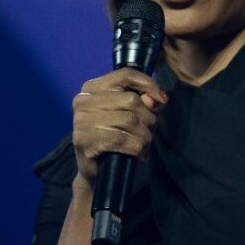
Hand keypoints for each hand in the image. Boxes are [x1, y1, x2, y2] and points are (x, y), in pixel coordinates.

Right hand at [71, 69, 167, 185]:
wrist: (96, 170)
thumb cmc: (115, 136)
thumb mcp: (132, 114)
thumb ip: (144, 102)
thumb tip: (157, 99)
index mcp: (92, 88)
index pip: (125, 75)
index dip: (148, 84)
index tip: (162, 100)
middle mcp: (83, 100)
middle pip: (131, 100)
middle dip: (148, 118)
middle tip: (148, 132)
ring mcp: (81, 120)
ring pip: (129, 120)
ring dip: (144, 135)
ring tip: (143, 144)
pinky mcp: (84, 140)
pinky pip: (121, 139)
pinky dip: (136, 147)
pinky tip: (137, 153)